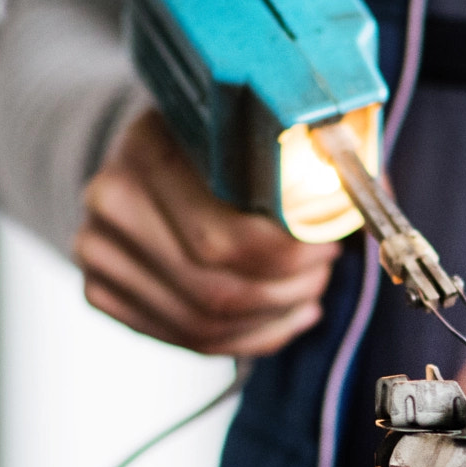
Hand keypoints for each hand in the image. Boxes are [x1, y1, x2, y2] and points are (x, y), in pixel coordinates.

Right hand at [74, 107, 338, 354]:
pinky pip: (187, 339)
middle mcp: (111, 198)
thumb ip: (304, 156)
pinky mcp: (101, 289)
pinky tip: (280, 316)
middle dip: (287, 290)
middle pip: (216, 288)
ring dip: (272, 319)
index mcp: (149, 146)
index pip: (225, 235)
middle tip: (321, 274)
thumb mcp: (252, 126)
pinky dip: (247, 338)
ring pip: (204, 323)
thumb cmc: (216, 143)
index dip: (290, 253)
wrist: (147, 153)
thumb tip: (367, 193)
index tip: (330, 245)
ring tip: (306, 295)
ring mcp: (98, 248)